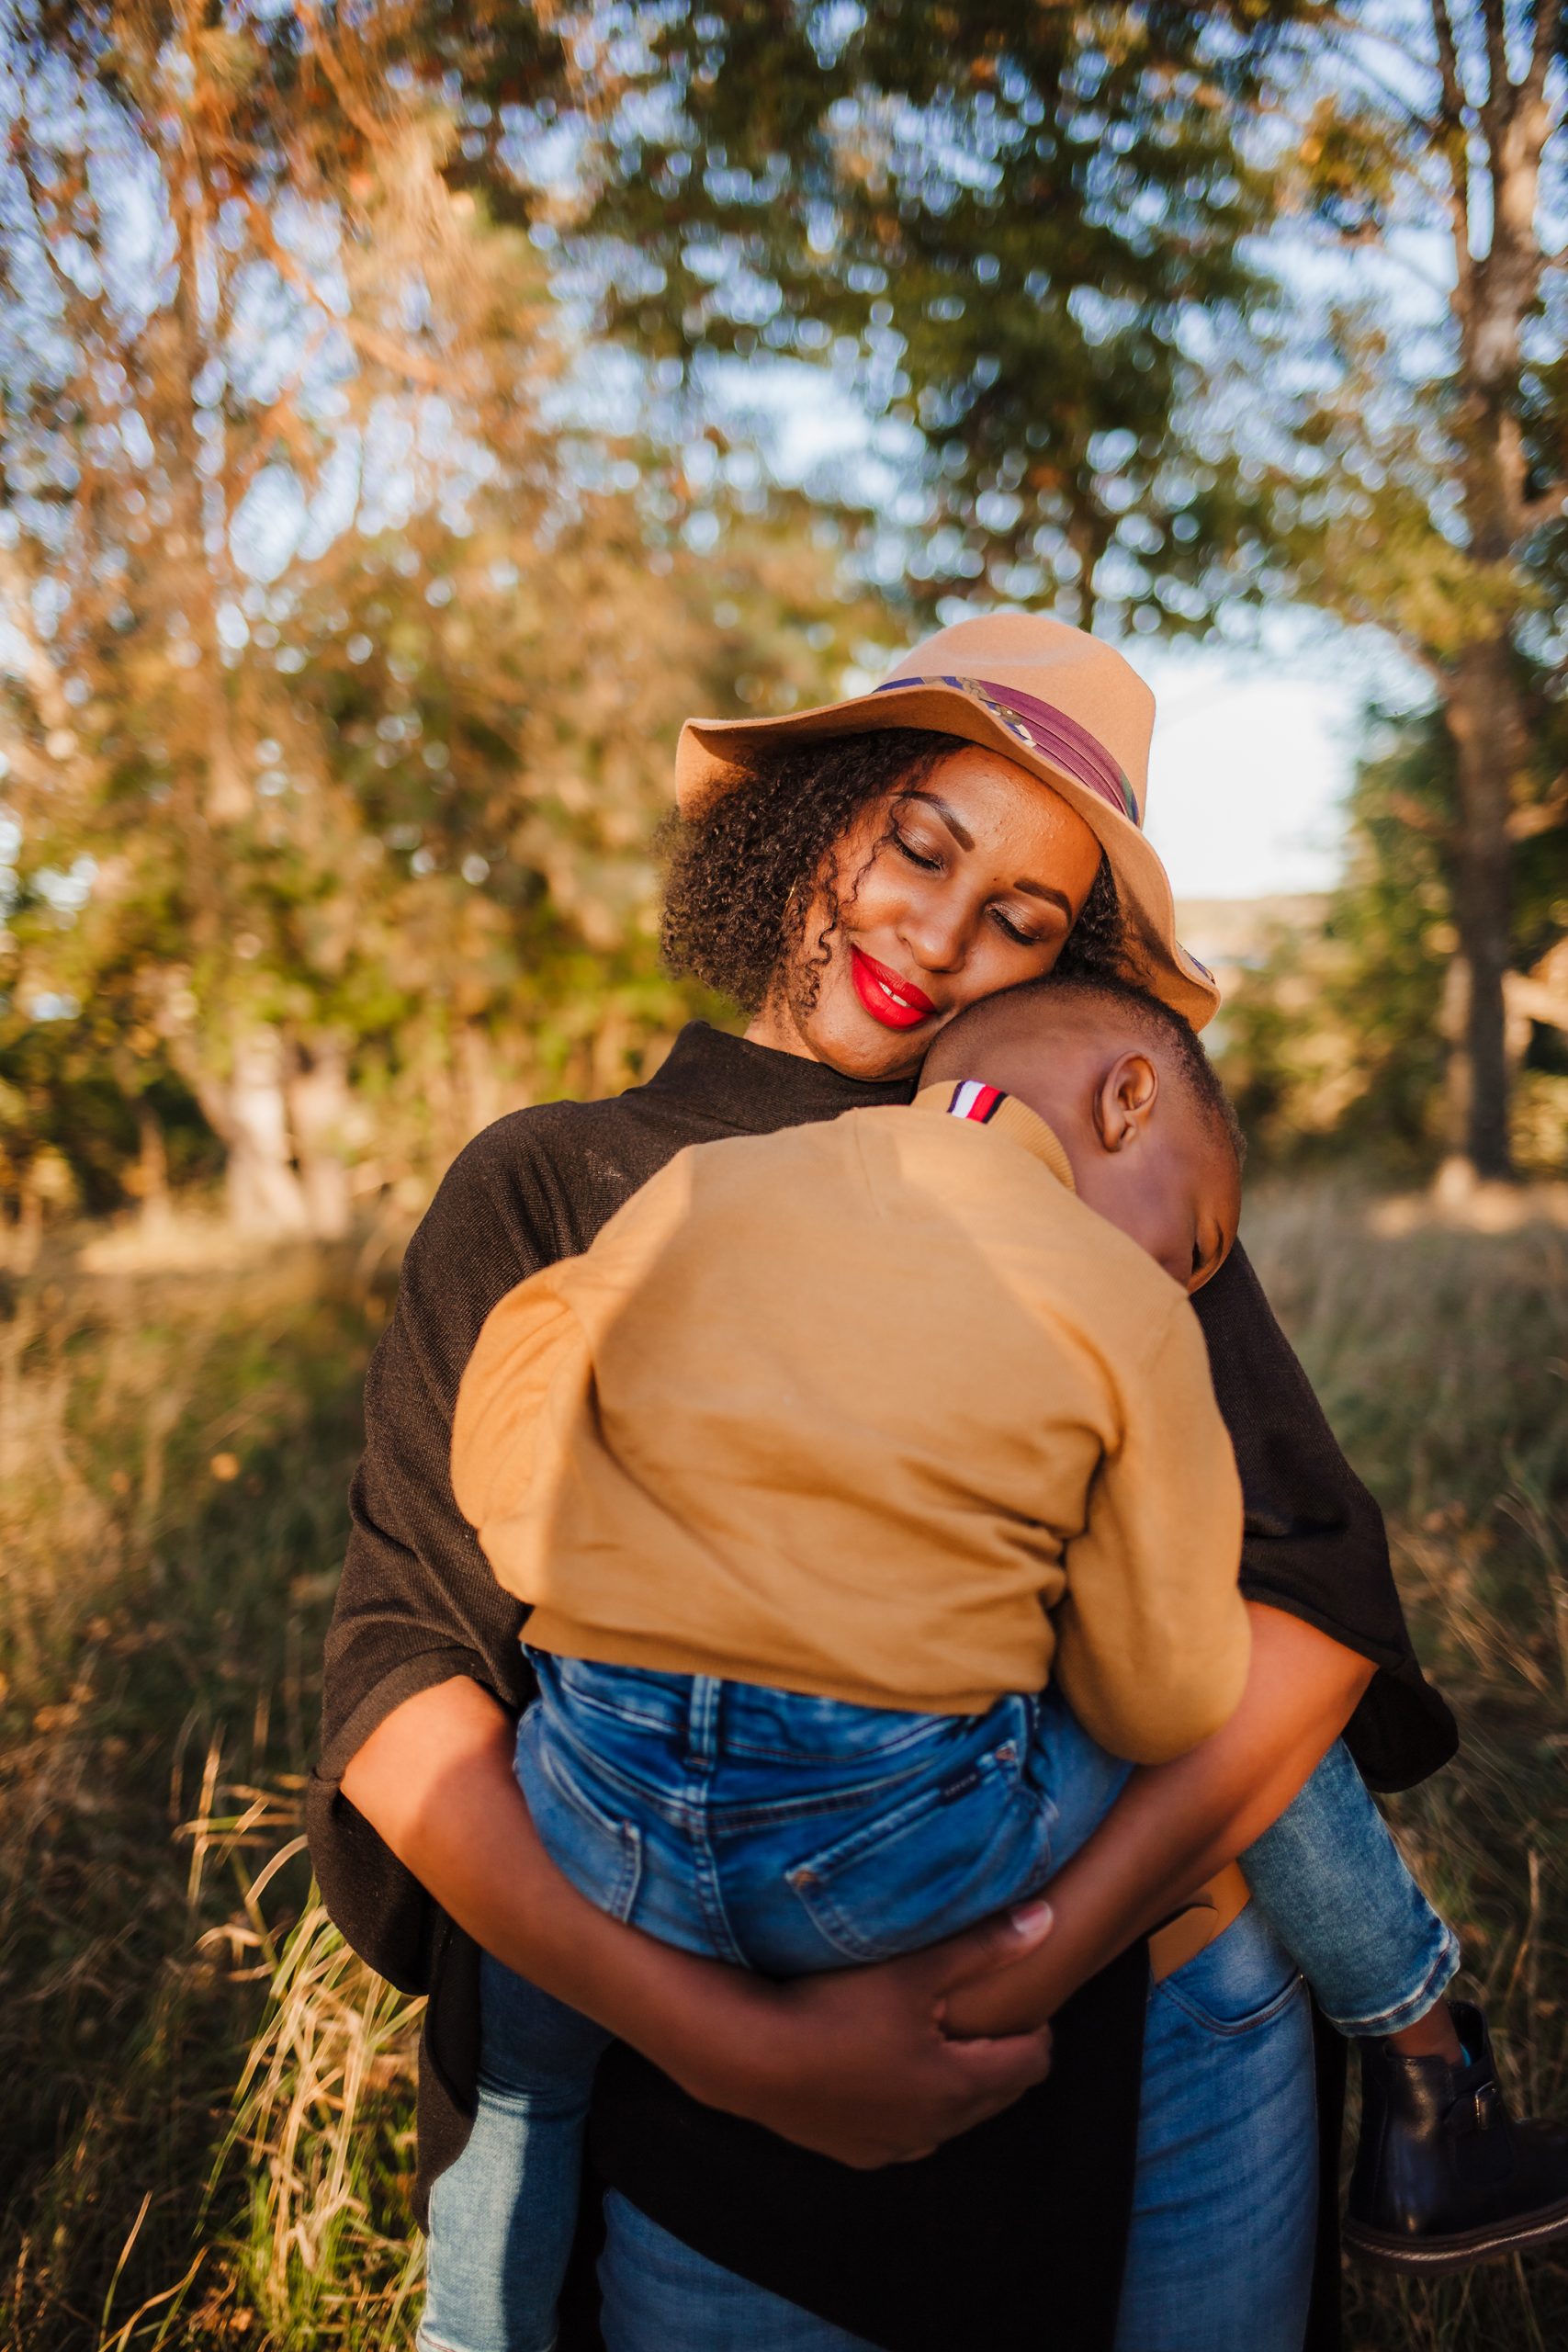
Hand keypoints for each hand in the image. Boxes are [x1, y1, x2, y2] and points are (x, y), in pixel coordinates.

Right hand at [672, 1900, 1055, 2168]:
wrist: (750, 2058)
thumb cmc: (834, 2006)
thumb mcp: (915, 1968)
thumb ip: (984, 1947)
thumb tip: (1046, 1922)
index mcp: (959, 2085)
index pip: (1030, 2065)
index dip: (1036, 2031)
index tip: (1025, 2002)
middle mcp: (935, 2128)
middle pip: (997, 2096)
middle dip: (1001, 2057)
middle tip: (989, 2016)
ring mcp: (893, 2146)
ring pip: (951, 2118)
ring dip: (957, 2085)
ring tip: (938, 2039)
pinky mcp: (856, 2153)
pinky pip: (906, 2133)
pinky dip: (914, 2105)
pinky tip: (891, 2072)